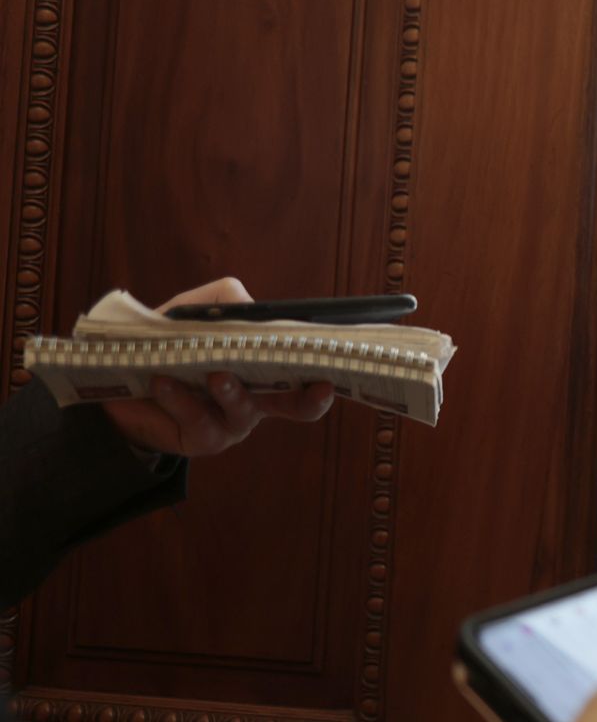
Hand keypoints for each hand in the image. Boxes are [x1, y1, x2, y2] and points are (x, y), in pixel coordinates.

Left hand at [100, 277, 336, 456]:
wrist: (119, 385)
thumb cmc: (167, 345)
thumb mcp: (190, 311)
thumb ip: (220, 299)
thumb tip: (249, 305)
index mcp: (265, 366)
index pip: (306, 369)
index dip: (326, 368)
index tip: (335, 364)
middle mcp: (259, 397)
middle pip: (299, 405)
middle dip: (311, 398)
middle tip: (319, 387)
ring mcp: (232, 422)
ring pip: (245, 408)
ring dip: (233, 390)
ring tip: (215, 375)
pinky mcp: (201, 439)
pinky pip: (198, 419)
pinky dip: (180, 398)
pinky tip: (164, 382)